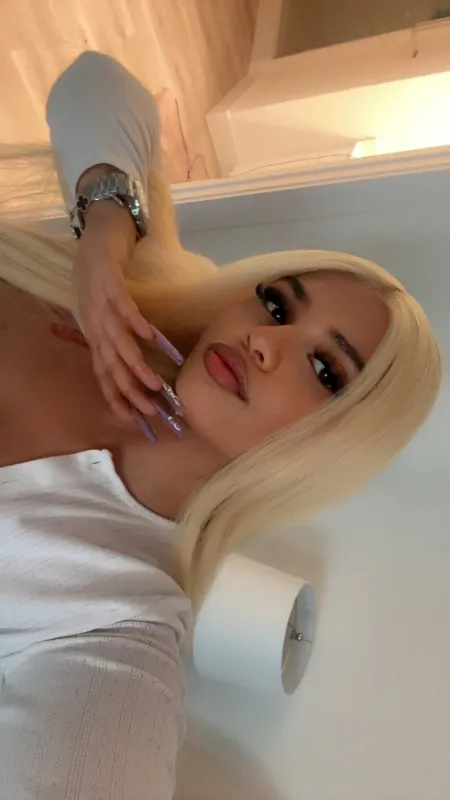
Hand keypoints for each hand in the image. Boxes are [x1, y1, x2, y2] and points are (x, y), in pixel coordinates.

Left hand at [73, 200, 181, 422]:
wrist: (100, 229)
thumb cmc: (105, 272)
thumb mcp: (106, 307)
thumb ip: (119, 331)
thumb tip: (142, 355)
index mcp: (95, 331)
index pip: (104, 372)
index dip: (117, 397)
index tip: (136, 420)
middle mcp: (94, 322)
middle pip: (110, 364)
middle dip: (130, 391)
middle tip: (151, 411)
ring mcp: (99, 301)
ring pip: (116, 340)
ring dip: (135, 364)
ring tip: (155, 383)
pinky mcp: (108, 279)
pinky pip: (122, 305)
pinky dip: (134, 321)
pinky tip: (150, 337)